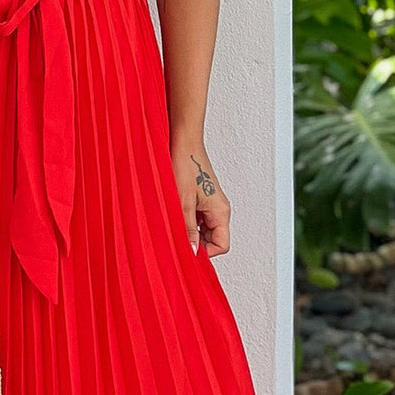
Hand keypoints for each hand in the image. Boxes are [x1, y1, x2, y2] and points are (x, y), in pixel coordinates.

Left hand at [170, 138, 229, 255]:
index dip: (204, 252)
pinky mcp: (200, 198)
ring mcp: (210, 203)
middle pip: (212, 239)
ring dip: (188, 231)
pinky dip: (186, 221)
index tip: (186, 251)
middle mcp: (219, 208)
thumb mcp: (182, 203)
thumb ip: (187, 230)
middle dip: (195, 242)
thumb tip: (191, 252)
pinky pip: (196, 218)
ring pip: (203, 229)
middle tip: (176, 239)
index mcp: (220, 211)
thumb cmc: (185, 164)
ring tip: (173, 223)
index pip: (221, 245)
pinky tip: (173, 215)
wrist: (183, 142)